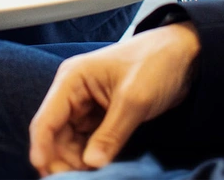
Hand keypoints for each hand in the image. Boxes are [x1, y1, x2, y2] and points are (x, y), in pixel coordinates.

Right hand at [28, 23, 200, 175]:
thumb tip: (90, 165)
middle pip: (55, 136)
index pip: (46, 119)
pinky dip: (92, 159)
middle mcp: (73, 93)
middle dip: (62, 161)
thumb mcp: (134, 100)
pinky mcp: (101, 117)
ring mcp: (87, 106)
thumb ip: (111, 134)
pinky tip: (101, 171)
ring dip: (77, 163)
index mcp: (73, 79)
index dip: (42, 148)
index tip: (45, 174)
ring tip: (93, 178)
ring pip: (70, 143)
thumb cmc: (155, 64)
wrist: (181, 55)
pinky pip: (88, 144)